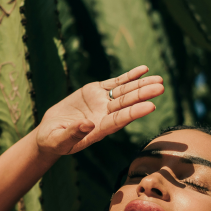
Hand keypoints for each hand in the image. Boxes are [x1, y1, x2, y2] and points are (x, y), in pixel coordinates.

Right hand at [36, 65, 163, 155]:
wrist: (50, 133)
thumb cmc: (54, 140)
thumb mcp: (59, 140)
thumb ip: (73, 134)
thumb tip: (88, 125)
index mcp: (98, 130)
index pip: (119, 120)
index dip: (134, 113)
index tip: (150, 106)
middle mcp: (104, 116)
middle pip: (127, 104)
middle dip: (143, 95)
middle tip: (160, 88)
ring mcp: (102, 103)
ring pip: (125, 92)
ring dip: (141, 85)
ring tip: (159, 79)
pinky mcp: (96, 92)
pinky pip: (116, 83)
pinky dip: (130, 76)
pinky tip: (144, 70)